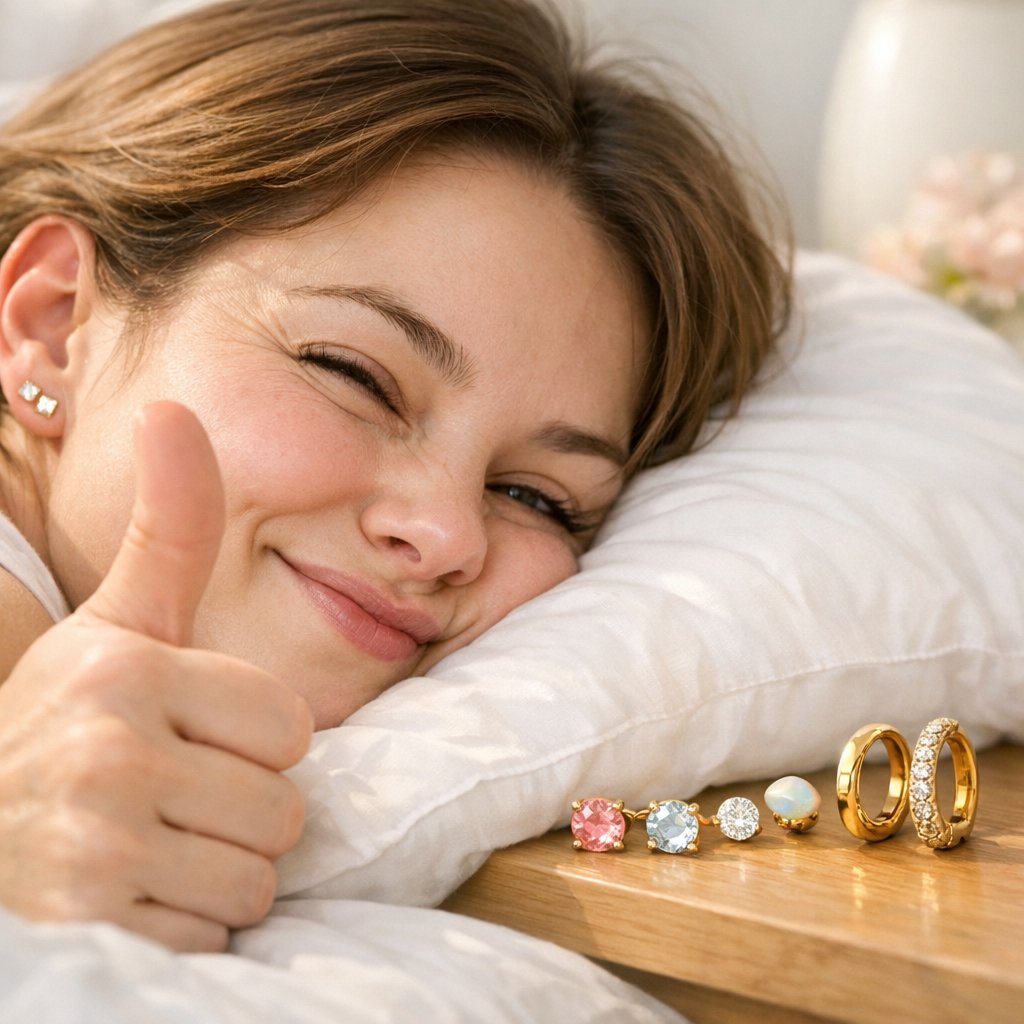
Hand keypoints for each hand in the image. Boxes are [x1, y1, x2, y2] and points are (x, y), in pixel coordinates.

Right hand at [0, 402, 312, 951]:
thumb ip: (169, 526)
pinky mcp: (91, 928)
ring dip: (215, 872)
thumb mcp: (121, 621)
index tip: (191, 739)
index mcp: (129, 669)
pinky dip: (182, 926)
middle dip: (239, 813)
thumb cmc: (72, 716)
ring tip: (150, 844)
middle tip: (167, 799)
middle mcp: (106, 752)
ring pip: (256, 878)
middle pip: (283, 809)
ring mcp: (94, 847)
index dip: (253, 743)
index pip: (291, 729)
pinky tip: (127, 894)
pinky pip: (213, 936)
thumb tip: (173, 406)